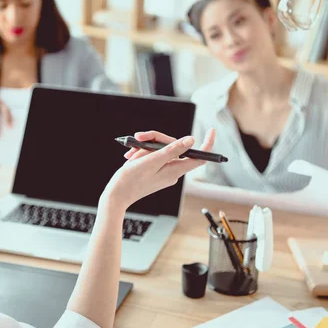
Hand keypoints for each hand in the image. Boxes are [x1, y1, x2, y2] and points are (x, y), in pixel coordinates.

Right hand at [101, 129, 215, 210]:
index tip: (211, 131)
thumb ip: (172, 150)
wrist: (116, 196)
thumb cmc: (131, 180)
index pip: (199, 156)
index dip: (207, 143)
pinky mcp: (155, 172)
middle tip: (139, 138)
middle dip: (155, 140)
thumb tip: (191, 141)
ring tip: (132, 156)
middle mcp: (172, 172)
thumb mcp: (152, 160)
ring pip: (160, 150)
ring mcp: (164, 172)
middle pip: (173, 147)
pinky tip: (131, 158)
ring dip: (145, 148)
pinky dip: (142, 154)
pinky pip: (153, 157)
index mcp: (175, 170)